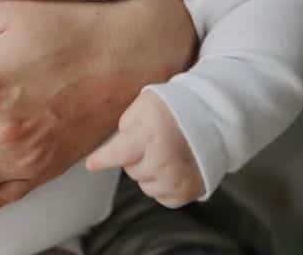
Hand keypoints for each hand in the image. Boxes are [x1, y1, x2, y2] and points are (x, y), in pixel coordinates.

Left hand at [85, 90, 204, 207]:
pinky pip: (162, 197)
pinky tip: (172, 167)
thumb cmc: (173, 108)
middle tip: (149, 142)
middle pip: (131, 170)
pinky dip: (163, 185)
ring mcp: (176, 180)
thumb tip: (113, 146)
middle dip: (134, 157)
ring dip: (149, 172)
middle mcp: (162, 162)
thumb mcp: (142, 106)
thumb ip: (124, 126)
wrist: (211, 119)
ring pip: (145, 185)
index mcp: (149, 137)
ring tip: (163, 153)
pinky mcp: (188, 193)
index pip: (118, 154)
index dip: (102, 159)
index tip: (90, 164)